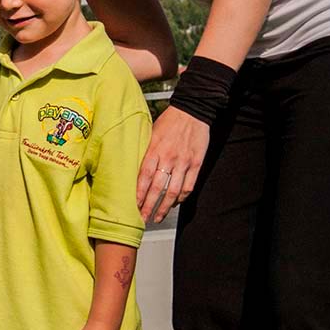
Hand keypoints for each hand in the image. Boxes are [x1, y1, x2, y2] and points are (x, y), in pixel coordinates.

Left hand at [136, 106, 208, 222]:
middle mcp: (168, 157)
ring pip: (173, 191)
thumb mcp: (150, 132)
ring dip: (165, 207)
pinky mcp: (197, 164)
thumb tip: (132, 167)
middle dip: (149, 206)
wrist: (192, 111)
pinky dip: (181, 198)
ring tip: (158, 217)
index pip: (144, 177)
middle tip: (142, 219)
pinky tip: (175, 203)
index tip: (132, 207)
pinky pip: (189, 186)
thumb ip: (144, 150)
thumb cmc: (168, 121)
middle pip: (157, 188)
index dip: (138, 194)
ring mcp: (184, 162)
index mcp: (154, 149)